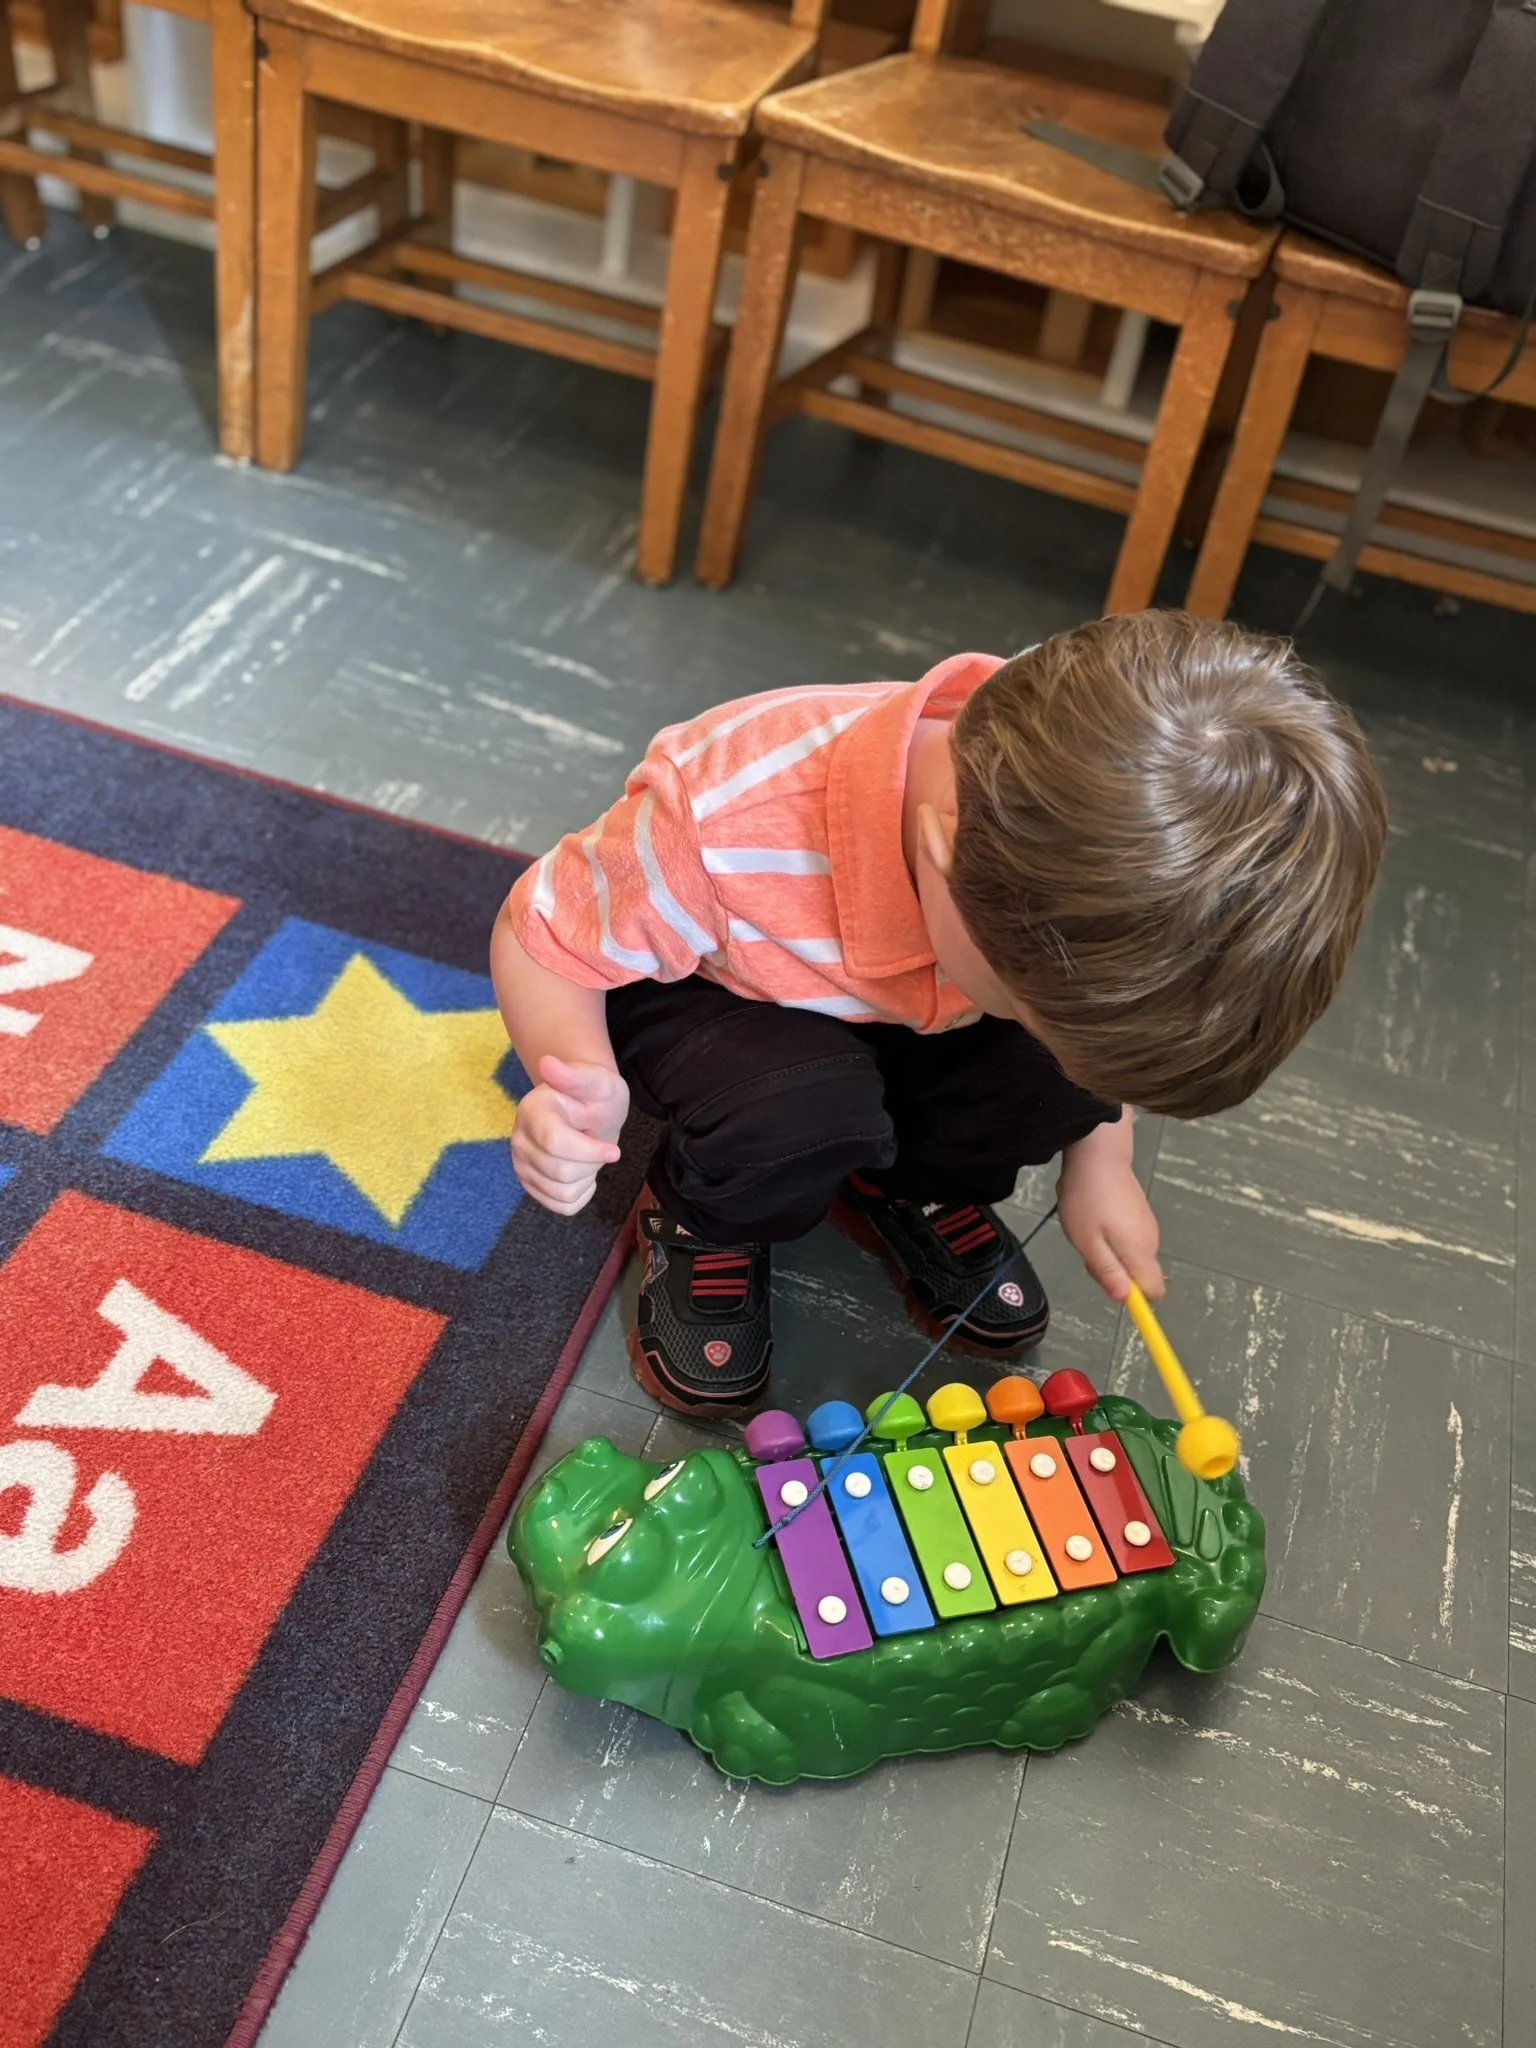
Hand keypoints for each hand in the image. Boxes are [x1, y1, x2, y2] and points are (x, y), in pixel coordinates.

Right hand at [512, 1055, 628, 1216]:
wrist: (588, 1110)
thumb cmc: (596, 1096)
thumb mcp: (598, 1081)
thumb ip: (576, 1075)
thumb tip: (548, 1063)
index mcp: (533, 1110)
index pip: (556, 1144)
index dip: (590, 1152)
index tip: (614, 1150)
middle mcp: (520, 1139)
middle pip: (561, 1172)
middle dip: (591, 1163)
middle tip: (594, 1142)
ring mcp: (521, 1164)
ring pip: (562, 1192)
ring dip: (586, 1177)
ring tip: (586, 1154)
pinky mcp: (530, 1184)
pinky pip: (563, 1206)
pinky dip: (581, 1193)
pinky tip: (582, 1171)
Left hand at [1057, 1146, 1163, 1302]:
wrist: (1097, 1154)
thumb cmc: (1088, 1199)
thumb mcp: (1088, 1242)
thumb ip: (1108, 1272)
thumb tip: (1126, 1299)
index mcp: (1141, 1252)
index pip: (1153, 1291)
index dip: (1132, 1294)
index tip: (1108, 1278)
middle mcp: (1151, 1241)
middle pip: (1138, 1275)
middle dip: (1113, 1271)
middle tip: (1090, 1246)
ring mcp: (1147, 1225)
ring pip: (1130, 1256)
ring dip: (1108, 1251)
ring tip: (1090, 1228)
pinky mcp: (1140, 1213)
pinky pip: (1128, 1239)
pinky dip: (1110, 1235)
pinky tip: (1096, 1216)